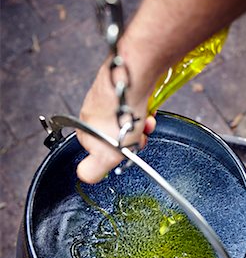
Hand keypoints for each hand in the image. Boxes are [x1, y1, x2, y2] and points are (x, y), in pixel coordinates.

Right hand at [76, 62, 155, 183]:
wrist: (130, 81)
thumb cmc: (118, 116)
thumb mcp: (105, 154)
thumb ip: (92, 169)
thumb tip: (85, 176)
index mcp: (86, 132)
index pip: (103, 149)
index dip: (120, 153)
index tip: (129, 152)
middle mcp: (93, 113)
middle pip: (118, 134)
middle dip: (134, 137)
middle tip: (142, 135)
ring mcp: (107, 98)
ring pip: (129, 119)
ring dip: (143, 123)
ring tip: (148, 120)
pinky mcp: (121, 85)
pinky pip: (135, 102)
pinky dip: (144, 107)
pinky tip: (148, 106)